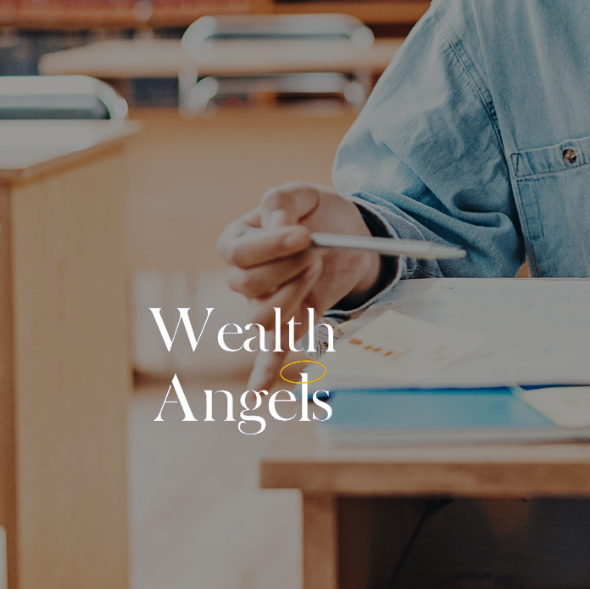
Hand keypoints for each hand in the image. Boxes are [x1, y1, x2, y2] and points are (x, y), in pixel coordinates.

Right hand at [217, 182, 383, 389]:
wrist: (352, 234)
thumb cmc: (321, 212)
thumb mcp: (306, 193)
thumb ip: (283, 199)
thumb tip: (275, 220)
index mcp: (237, 240)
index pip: (238, 253)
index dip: (271, 246)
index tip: (304, 234)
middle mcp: (243, 277)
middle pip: (248, 286)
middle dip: (288, 268)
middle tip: (316, 251)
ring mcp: (263, 304)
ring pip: (261, 318)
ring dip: (293, 296)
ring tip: (315, 272)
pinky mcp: (290, 324)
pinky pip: (269, 354)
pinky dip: (262, 374)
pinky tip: (256, 396)